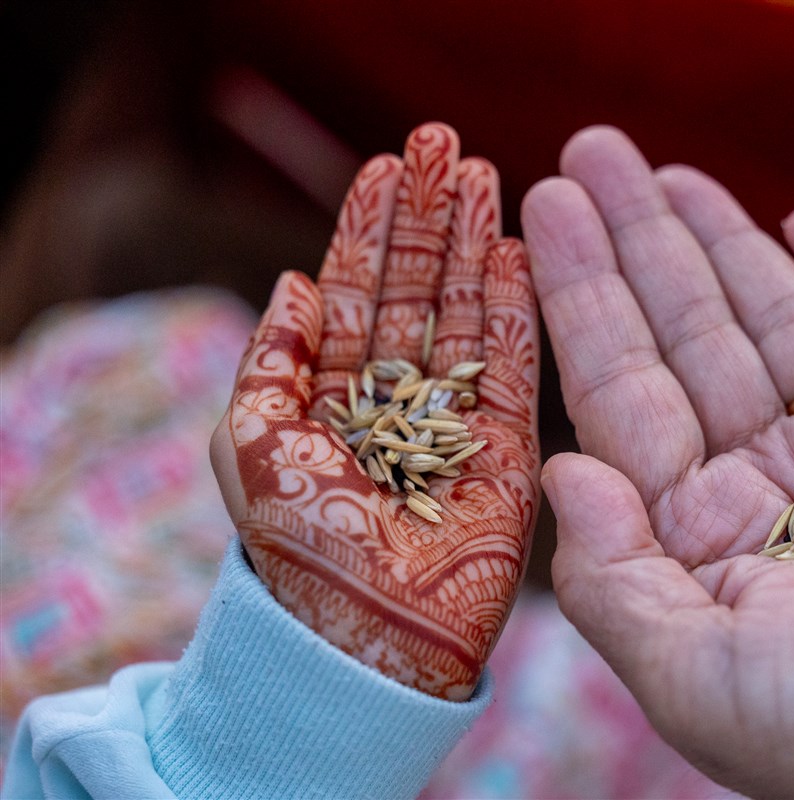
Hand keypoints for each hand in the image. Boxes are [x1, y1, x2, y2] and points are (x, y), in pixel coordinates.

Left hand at [211, 123, 538, 700]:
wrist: (363, 640)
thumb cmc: (298, 552)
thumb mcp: (252, 446)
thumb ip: (269, 362)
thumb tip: (294, 282)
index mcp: (337, 398)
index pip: (359, 294)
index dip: (370, 229)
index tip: (384, 165)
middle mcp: (402, 402)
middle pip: (420, 291)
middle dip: (430, 217)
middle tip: (444, 142)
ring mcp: (459, 424)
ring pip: (470, 316)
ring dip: (476, 244)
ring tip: (484, 176)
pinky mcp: (509, 454)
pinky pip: (517, 369)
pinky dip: (518, 311)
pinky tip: (517, 253)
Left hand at [522, 127, 793, 796]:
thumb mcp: (691, 675)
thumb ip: (614, 575)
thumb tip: (564, 468)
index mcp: (696, 537)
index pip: (620, 391)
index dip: (580, 298)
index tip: (542, 212)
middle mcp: (766, 488)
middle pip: (687, 338)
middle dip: (639, 244)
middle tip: (593, 151)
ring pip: (778, 325)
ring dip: (726, 245)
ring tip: (672, 175)